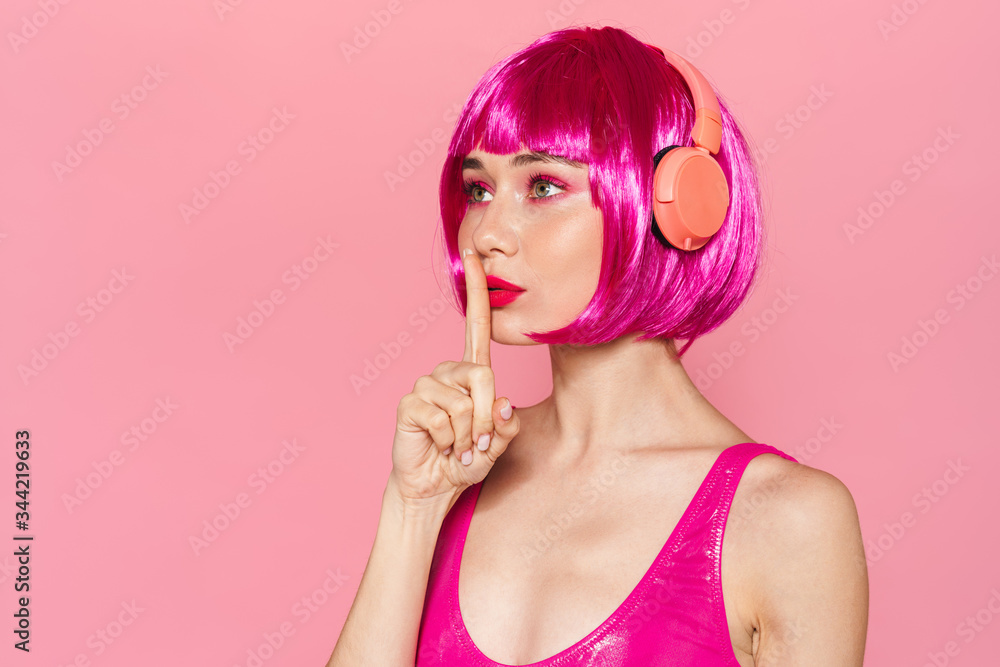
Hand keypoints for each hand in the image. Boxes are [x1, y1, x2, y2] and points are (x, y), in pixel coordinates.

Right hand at [388, 248, 519, 506]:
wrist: (433, 487)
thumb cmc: (467, 462)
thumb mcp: (498, 444)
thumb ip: (506, 426)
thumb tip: (503, 404)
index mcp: (471, 372)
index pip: (475, 325)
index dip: (475, 290)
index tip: (473, 253)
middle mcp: (448, 372)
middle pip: (483, 376)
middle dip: (487, 419)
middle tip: (478, 446)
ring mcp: (426, 385)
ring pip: (463, 403)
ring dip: (467, 437)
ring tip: (457, 450)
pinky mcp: (410, 403)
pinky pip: (441, 418)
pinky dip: (449, 442)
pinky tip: (440, 448)